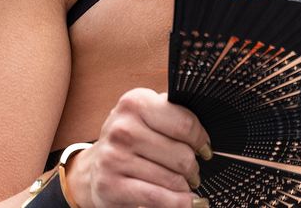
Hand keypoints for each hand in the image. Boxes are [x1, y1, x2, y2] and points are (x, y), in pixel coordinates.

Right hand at [65, 89, 211, 207]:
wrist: (94, 167)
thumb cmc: (130, 139)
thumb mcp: (147, 115)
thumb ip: (173, 112)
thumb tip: (206, 127)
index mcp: (135, 102)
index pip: (184, 123)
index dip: (201, 139)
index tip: (205, 148)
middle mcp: (123, 128)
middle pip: (181, 154)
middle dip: (194, 167)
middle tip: (194, 172)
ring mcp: (115, 158)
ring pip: (172, 179)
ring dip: (186, 187)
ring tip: (186, 185)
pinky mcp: (111, 186)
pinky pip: (157, 198)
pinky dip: (179, 203)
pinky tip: (188, 202)